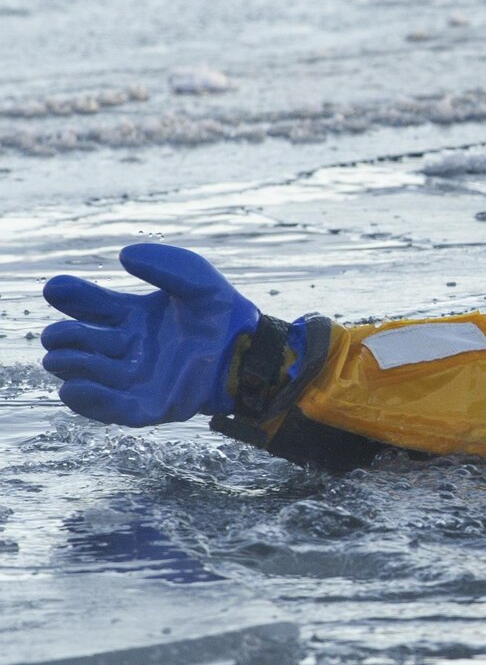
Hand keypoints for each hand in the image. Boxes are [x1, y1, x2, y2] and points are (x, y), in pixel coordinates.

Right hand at [42, 244, 260, 424]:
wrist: (251, 352)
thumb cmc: (225, 315)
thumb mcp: (197, 279)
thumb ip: (165, 264)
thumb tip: (123, 256)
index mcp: (132, 316)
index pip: (88, 305)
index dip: (69, 295)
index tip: (55, 288)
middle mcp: (126, 348)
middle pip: (79, 341)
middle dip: (63, 337)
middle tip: (60, 334)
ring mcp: (135, 379)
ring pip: (86, 375)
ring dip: (71, 367)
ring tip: (62, 359)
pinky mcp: (149, 406)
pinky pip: (112, 409)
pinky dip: (90, 401)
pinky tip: (72, 389)